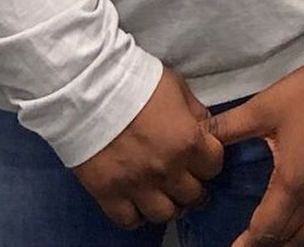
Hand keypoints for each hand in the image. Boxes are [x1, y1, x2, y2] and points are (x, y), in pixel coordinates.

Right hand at [72, 67, 223, 226]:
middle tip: (185, 179)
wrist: (89, 93)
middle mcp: (167, 170)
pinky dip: (137, 216)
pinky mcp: (108, 195)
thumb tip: (206, 131)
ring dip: (169, 205)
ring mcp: (137, 186)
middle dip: (193, 186)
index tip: (202, 158)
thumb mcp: (179, 89)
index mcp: (188, 142)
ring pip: (164, 214)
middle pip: (193, 195)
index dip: (209, 161)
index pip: (214, 167)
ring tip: (164, 195)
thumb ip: (196, 114)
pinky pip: (129, 220)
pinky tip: (138, 203)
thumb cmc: (138, 84)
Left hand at [206, 57, 303, 246]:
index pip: (265, 229)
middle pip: (288, 237)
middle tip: (249, 245)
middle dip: (266, 245)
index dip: (247, 244)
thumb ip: (230, 126)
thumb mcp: (266, 106)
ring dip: (292, 245)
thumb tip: (200, 136)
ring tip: (276, 244)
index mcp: (293, 182)